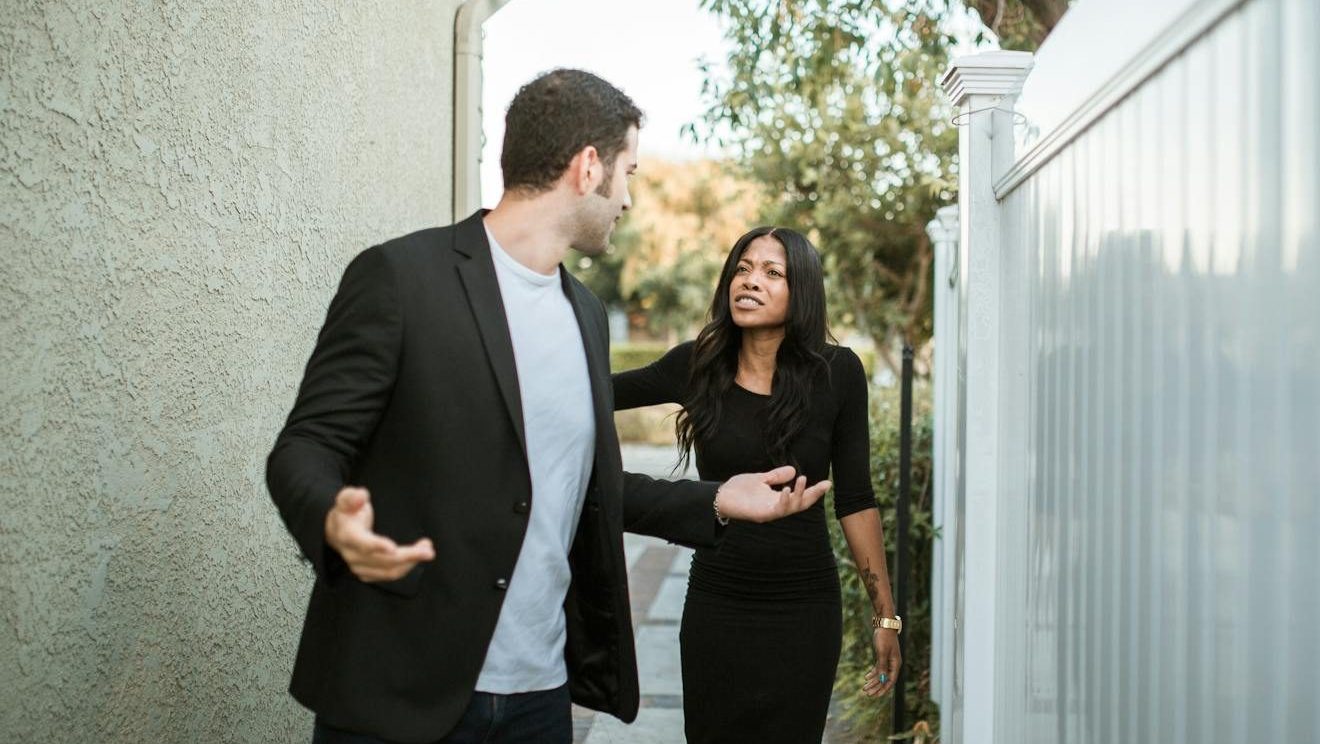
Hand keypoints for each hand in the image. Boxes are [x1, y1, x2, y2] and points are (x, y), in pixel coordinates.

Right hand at [325, 487, 433, 581]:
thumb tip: (361, 496)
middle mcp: (352, 555)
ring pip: (388, 571)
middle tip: (427, 549)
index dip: (377, 546)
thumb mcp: (346, 499)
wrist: (337, 530)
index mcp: (347, 535)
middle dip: (407, 556)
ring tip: (426, 549)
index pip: (362, 543)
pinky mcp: (367, 573)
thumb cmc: (347, 512)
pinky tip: (416, 557)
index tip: (393, 548)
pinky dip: (406, 567)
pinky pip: (389, 575)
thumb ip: (353, 496)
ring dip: (410, 562)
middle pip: (382, 560)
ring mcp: (359, 566)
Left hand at [714, 466, 831, 522]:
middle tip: (826, 485)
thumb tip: (794, 470)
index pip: (800, 496)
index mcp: (777, 499)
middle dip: (813, 495)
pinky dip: (784, 500)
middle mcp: (776, 508)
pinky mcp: (761, 515)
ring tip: (802, 480)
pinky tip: (787, 489)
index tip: (828, 483)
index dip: (814, 491)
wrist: (719, 497)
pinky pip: (777, 510)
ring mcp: (769, 512)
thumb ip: (776, 476)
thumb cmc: (738, 489)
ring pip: (792, 508)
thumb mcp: (760, 478)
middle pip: (801, 504)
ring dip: (799, 495)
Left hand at [863, 627, 901, 697]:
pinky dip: (873, 673)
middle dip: (876, 687)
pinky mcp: (883, 656)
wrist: (884, 625)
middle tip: (867, 693)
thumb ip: (882, 666)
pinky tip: (866, 677)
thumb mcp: (882, 652)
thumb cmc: (884, 638)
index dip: (883, 689)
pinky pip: (878, 668)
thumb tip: (882, 679)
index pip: (890, 681)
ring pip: (881, 674)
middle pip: (885, 679)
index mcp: (896, 664)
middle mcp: (893, 664)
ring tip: (864, 687)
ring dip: (873, 681)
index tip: (875, 695)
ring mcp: (888, 660)